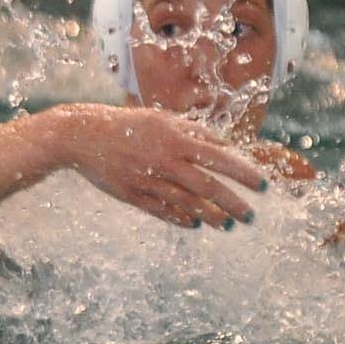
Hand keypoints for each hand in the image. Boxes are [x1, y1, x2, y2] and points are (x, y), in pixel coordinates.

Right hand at [55, 104, 267, 228]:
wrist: (82, 135)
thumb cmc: (126, 124)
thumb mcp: (160, 119)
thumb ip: (192, 131)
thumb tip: (222, 145)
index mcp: (175, 139)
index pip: (219, 158)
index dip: (244, 173)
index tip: (262, 186)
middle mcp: (164, 161)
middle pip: (207, 186)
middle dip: (233, 203)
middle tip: (251, 216)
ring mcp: (147, 180)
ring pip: (187, 203)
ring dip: (211, 216)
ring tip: (228, 225)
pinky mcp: (131, 195)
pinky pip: (161, 211)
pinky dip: (180, 219)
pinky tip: (195, 224)